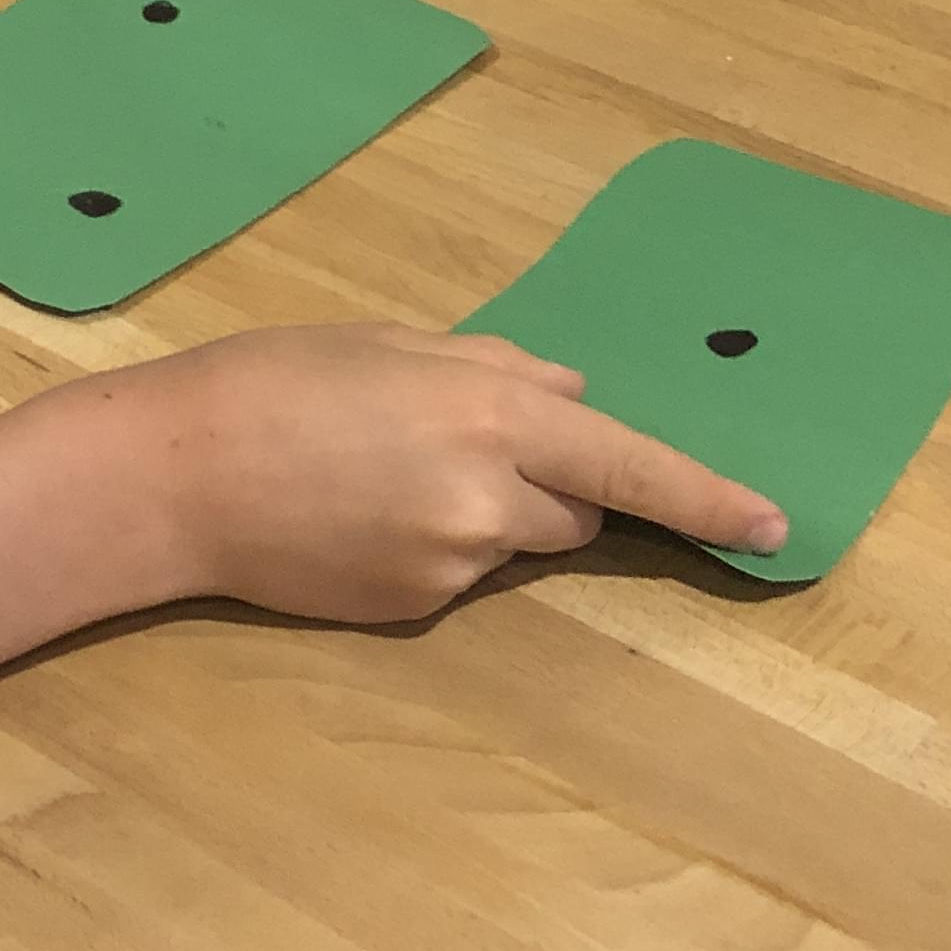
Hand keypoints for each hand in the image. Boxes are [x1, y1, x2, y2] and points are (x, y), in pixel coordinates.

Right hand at [133, 320, 787, 623]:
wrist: (176, 474)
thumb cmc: (276, 379)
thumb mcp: (392, 343)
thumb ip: (494, 369)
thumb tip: (567, 396)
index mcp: (493, 412)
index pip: (633, 463)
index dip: (710, 498)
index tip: (774, 529)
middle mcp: (491, 497)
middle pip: (580, 507)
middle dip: (550, 483)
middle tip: (448, 443)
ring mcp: (454, 564)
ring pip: (515, 541)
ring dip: (486, 513)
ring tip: (380, 476)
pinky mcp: (415, 607)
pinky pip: (457, 573)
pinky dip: (428, 545)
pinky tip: (354, 516)